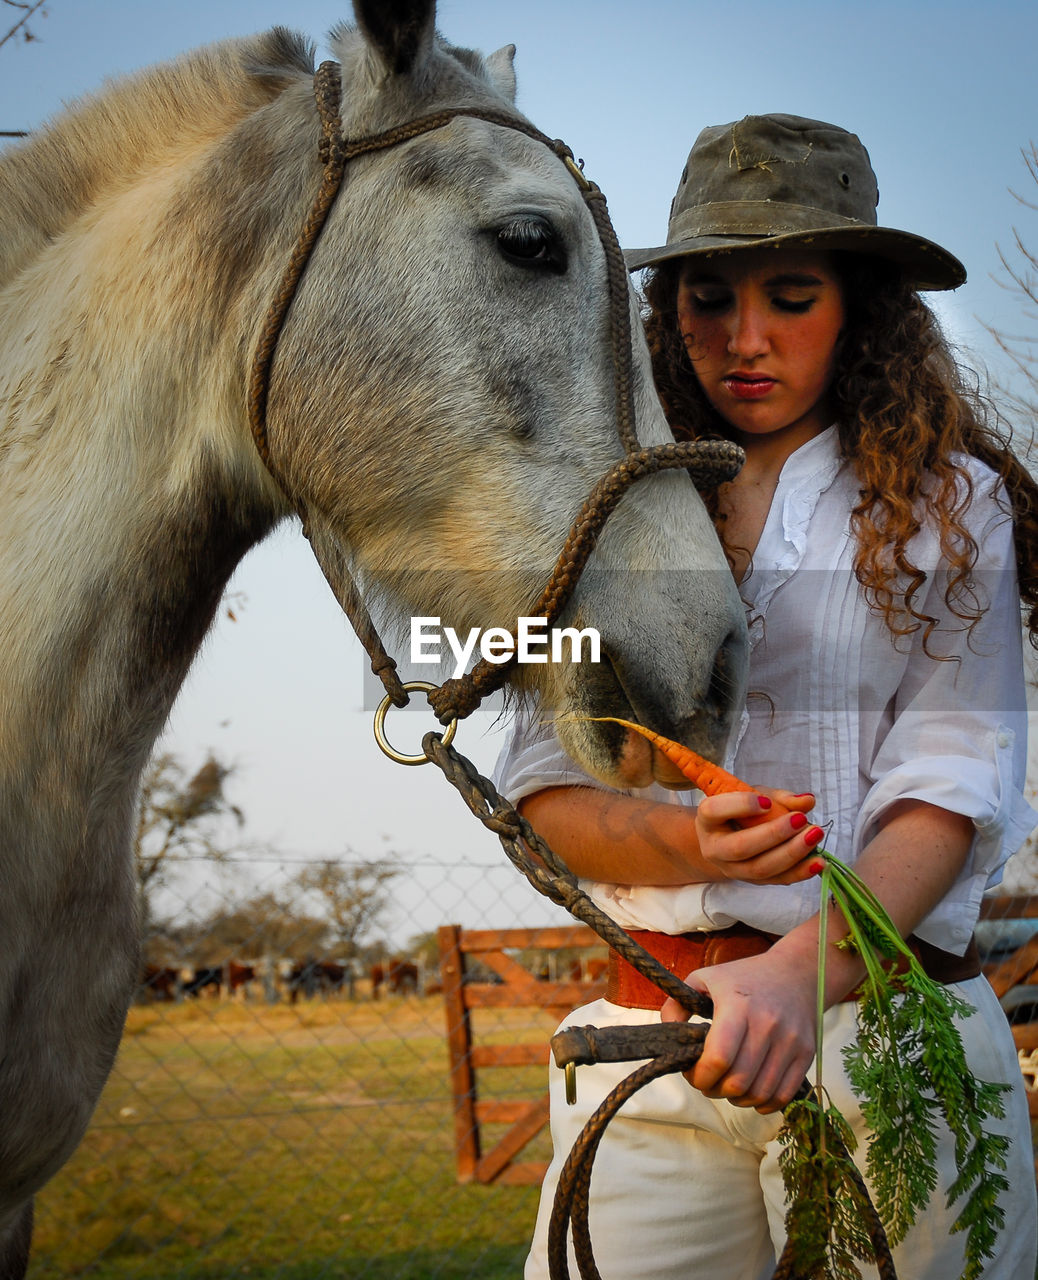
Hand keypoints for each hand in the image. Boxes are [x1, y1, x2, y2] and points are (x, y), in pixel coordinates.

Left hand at [661, 947, 817, 1112]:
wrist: (798, 972)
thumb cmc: (745, 977)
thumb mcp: (704, 979)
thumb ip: (677, 1005)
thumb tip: (668, 1038)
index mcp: (738, 1005)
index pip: (718, 1057)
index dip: (700, 1076)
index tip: (692, 1073)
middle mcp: (767, 1024)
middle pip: (738, 1081)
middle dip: (715, 1089)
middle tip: (707, 1081)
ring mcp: (790, 1041)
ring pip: (760, 1093)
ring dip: (737, 1099)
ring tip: (728, 1086)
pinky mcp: (806, 1054)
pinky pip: (783, 1095)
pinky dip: (763, 1103)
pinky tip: (751, 1093)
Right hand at [695, 789, 822, 885]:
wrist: (731, 836)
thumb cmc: (742, 811)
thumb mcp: (755, 796)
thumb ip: (779, 797)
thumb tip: (807, 801)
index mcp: (707, 819)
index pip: (715, 811)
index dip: (741, 806)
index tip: (767, 802)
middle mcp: (714, 848)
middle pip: (740, 847)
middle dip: (774, 834)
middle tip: (801, 820)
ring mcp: (732, 869)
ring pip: (760, 869)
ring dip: (791, 853)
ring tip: (815, 835)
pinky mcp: (753, 882)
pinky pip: (776, 880)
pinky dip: (800, 872)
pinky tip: (819, 861)